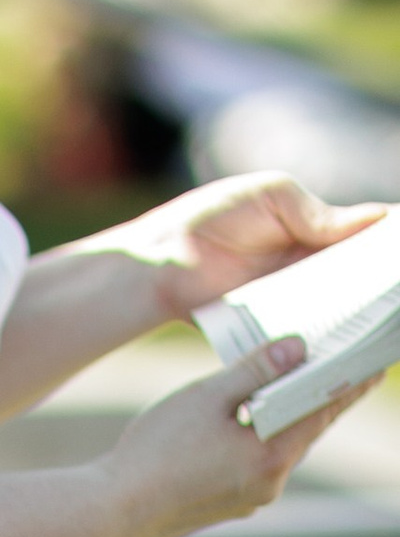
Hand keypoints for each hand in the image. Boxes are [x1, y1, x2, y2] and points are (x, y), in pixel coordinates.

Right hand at [100, 337, 372, 536]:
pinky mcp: (228, 503)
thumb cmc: (155, 451)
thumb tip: (299, 348)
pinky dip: (262, 436)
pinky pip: (257, 462)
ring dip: (288, 415)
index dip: (352, 380)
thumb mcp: (207, 397)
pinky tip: (247, 420)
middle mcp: (271, 482)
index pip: (326, 408)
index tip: (374, 360)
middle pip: (307, 428)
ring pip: (281, 446)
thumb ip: (256, 370)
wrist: (111, 509)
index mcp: (273, 454)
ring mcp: (250, 497)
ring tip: (293, 385)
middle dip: (321, 395)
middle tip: (340, 363)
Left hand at [114, 171, 382, 320]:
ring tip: (392, 320)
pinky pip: (313, 332)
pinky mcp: (277, 326)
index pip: (365, 233)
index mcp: (312, 228)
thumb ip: (317, 211)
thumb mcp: (268, 196)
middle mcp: (308, 264)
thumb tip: (373, 220)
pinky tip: (360, 341)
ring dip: (368, 312)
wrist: (159, 266)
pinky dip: (335, 335)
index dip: (390, 241)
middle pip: (363, 274)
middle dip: (387, 282)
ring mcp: (295, 297)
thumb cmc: (208, 220)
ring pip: (344, 307)